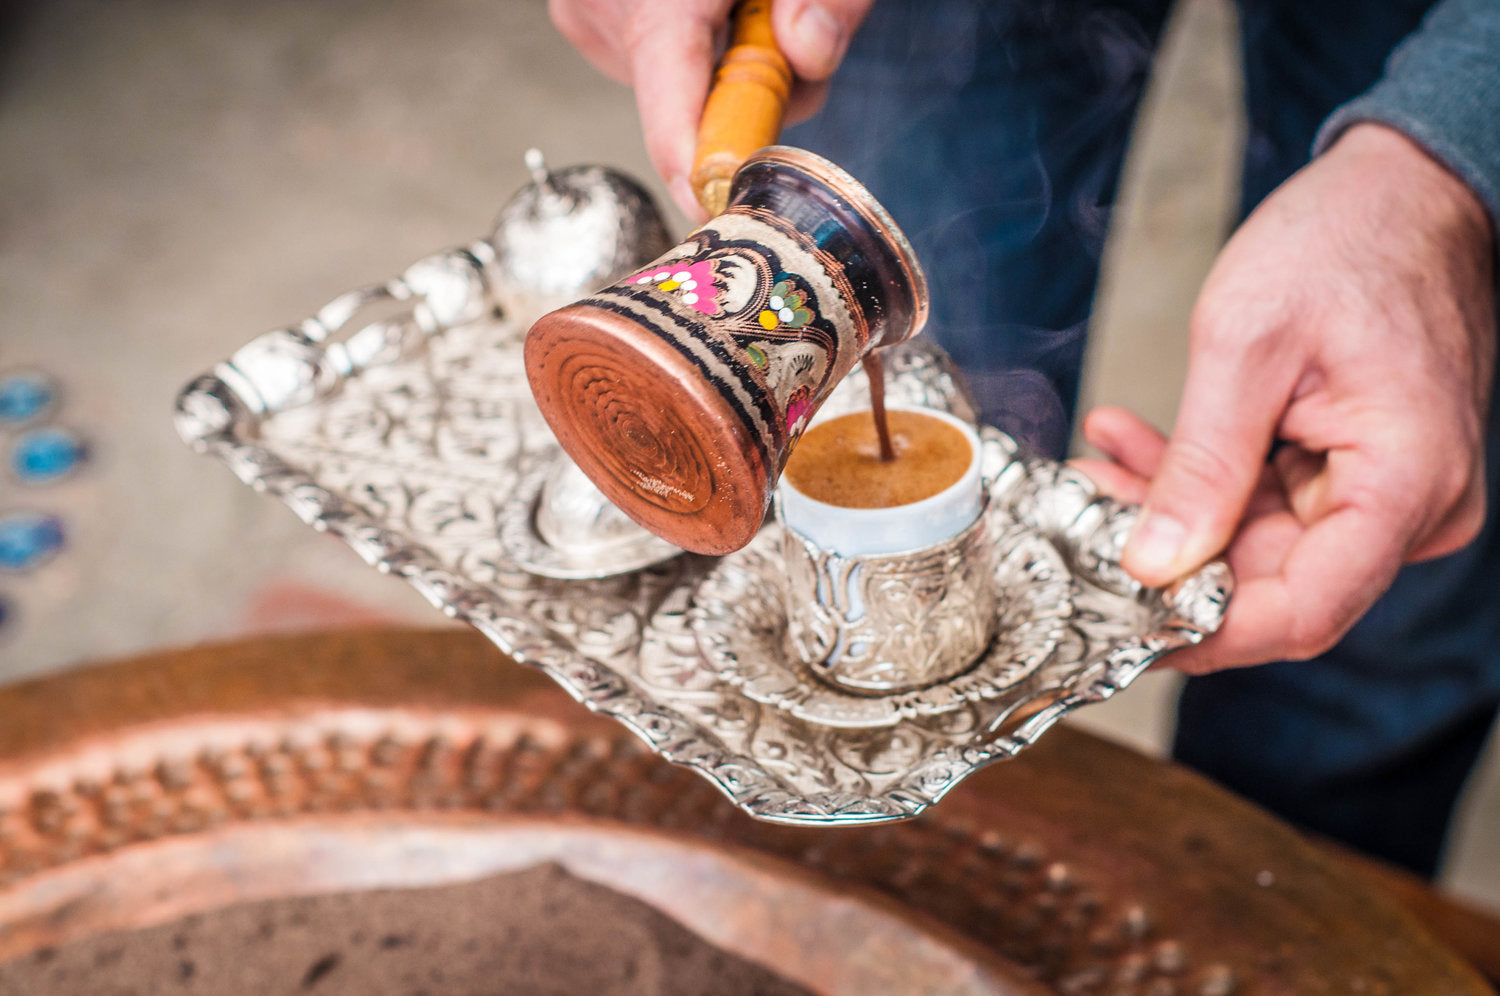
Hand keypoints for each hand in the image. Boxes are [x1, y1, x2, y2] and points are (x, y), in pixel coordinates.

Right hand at [548, 0, 872, 218]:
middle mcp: (603, 8)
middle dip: (751, 90)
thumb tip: (807, 59)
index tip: (727, 215)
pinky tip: (712, 4)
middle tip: (788, 25)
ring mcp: (586, 16)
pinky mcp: (588, 19)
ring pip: (679, 90)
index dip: (706, 172)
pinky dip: (700, 48)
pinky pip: (658, 65)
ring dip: (729, 65)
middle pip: (688, 106)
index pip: (673, 114)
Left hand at [1075, 122, 1495, 673]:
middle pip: (1270, 583)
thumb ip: (1201, 466)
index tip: (1119, 629)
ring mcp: (1382, 494)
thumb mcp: (1246, 346)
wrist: (1400, 191)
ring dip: (1167, 515)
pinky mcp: (1350, 474)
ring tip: (1091, 471)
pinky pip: (1263, 504)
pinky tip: (1128, 446)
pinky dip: (1196, 483)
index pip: (1300, 611)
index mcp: (1403, 483)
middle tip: (1078, 528)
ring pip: (1253, 545)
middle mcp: (1407, 508)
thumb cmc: (1345, 242)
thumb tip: (1152, 565)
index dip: (1203, 633)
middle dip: (1165, 564)